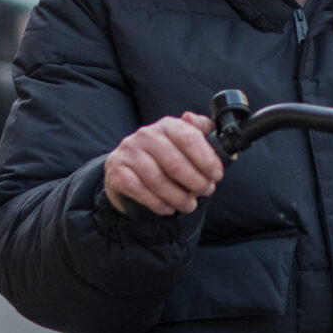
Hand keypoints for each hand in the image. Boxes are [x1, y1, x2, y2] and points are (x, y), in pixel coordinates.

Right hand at [104, 112, 224, 216]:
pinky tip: (168, 208)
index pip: (189, 137)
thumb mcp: (187, 141)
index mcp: (168, 125)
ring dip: (178, 197)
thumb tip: (207, 127)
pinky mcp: (116, 172)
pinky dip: (157, 203)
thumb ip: (203, 133)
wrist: (130, 169)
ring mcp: (128, 153)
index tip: (216, 175)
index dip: (206, 158)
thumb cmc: (168, 156)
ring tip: (189, 205)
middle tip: (206, 192)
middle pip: (174, 162)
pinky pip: (139, 191)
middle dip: (195, 182)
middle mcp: (146, 135)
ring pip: (157, 180)